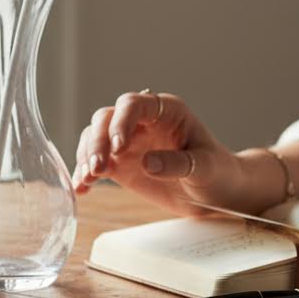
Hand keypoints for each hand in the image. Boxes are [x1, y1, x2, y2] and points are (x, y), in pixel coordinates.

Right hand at [72, 91, 261, 215]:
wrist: (216, 193)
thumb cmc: (217, 172)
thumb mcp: (206, 168)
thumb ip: (180, 163)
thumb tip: (149, 163)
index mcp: (166, 111)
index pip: (134, 104)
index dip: (122, 122)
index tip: (119, 147)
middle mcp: (142, 121)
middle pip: (107, 118)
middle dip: (98, 141)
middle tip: (98, 168)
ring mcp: (129, 141)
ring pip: (95, 137)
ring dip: (86, 156)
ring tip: (87, 180)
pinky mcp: (120, 163)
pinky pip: (95, 162)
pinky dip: (85, 173)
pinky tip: (81, 188)